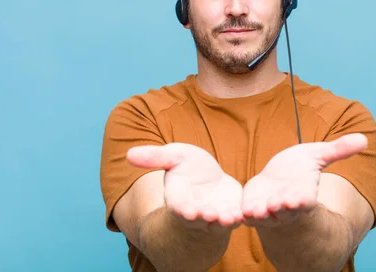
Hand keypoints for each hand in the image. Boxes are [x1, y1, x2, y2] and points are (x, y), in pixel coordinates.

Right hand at [126, 143, 242, 232]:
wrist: (208, 178)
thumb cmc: (186, 168)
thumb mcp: (173, 157)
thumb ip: (154, 157)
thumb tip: (128, 153)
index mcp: (178, 199)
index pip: (178, 207)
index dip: (182, 209)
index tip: (187, 210)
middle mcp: (195, 211)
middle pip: (198, 218)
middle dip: (204, 217)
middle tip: (209, 215)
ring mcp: (214, 215)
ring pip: (218, 222)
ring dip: (224, 221)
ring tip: (230, 218)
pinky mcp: (232, 212)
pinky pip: (237, 218)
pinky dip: (242, 217)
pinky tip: (247, 213)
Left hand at [241, 133, 367, 226]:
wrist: (278, 181)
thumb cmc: (300, 169)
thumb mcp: (317, 155)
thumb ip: (338, 150)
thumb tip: (364, 139)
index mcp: (304, 193)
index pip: (305, 198)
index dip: (302, 198)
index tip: (301, 198)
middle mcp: (286, 205)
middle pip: (285, 209)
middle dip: (281, 208)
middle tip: (277, 204)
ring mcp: (268, 210)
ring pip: (264, 215)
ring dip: (260, 214)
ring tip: (254, 210)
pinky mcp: (251, 209)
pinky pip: (246, 214)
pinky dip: (242, 214)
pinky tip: (236, 212)